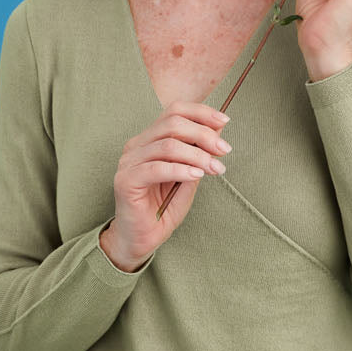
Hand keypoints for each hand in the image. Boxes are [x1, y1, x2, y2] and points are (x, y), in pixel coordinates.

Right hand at [100, 101, 231, 270]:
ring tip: (216, 169)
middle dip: (204, 135)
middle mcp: (137, 145)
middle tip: (225, 150)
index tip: (224, 122)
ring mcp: (129, 162)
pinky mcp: (125, 181)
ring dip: (197, 155)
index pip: (174, 111)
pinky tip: (197, 176)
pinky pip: (156, 168)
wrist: (142, 239)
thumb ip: (199, 155)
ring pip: (167, 146)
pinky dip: (180, 170)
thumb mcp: (189, 177)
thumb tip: (218, 131)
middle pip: (172, 124)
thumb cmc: (163, 208)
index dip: (201, 113)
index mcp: (150, 139)